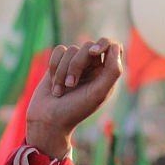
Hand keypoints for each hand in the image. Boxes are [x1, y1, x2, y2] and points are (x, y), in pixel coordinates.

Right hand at [26, 38, 122, 158]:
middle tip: (71, 84)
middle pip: (88, 47)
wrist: (48, 120)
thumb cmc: (75, 110)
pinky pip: (59, 50)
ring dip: (63, 71)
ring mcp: (76, 65)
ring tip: (60, 91)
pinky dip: (54, 67)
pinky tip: (53, 84)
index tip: (93, 52)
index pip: (112, 47)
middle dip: (77, 64)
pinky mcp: (59, 63)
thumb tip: (116, 48)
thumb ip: (112, 72)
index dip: (104, 44)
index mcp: (105, 75)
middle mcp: (92, 68)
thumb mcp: (98, 94)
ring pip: (71, 50)